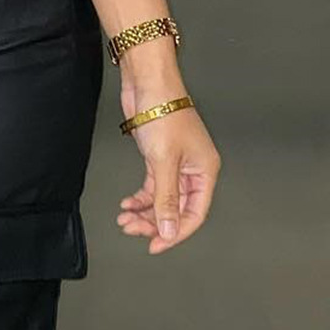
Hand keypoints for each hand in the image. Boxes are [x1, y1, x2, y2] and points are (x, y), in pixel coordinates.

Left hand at [116, 67, 220, 253]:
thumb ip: (166, 199)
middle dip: (154, 222)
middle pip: (177, 209)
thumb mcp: (164, 162)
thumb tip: (170, 230)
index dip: (176, 232)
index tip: (155, 245)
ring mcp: (176, 165)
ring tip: (124, 219)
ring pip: (162, 200)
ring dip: (144, 212)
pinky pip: (152, 188)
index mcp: (205, 171)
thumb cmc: (163, 113)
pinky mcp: (159, 159)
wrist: (148, 84)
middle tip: (132, 230)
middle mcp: (193, 171)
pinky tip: (127, 204)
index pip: (194, 213)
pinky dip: (140, 198)